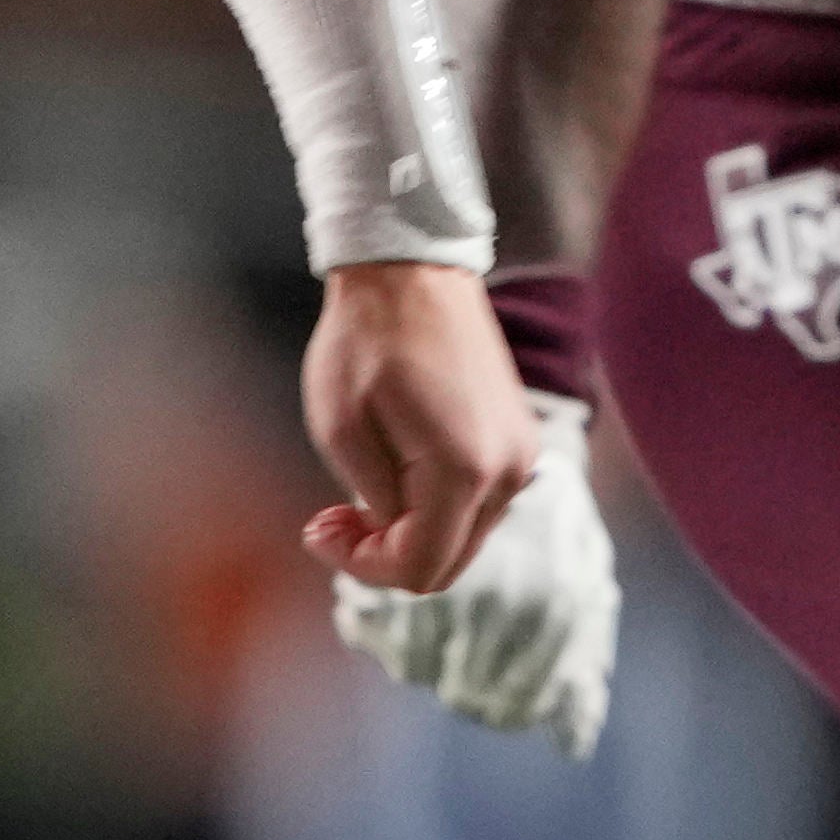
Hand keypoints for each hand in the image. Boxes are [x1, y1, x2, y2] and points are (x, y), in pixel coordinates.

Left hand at [300, 266, 534, 598]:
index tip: (319, 527)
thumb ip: (369, 504)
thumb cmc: (365, 341)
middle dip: (384, 555)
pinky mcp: (516, 440)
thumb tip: (385, 538)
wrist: (413, 270)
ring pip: (460, 538)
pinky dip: (432, 508)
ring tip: (356, 494)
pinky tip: (394, 471)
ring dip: (408, 532)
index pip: (420, 568)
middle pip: (446, 564)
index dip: (362, 565)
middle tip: (333, 516)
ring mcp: (520, 457)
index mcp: (465, 472)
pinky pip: (474, 505)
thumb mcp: (341, 430)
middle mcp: (508, 472)